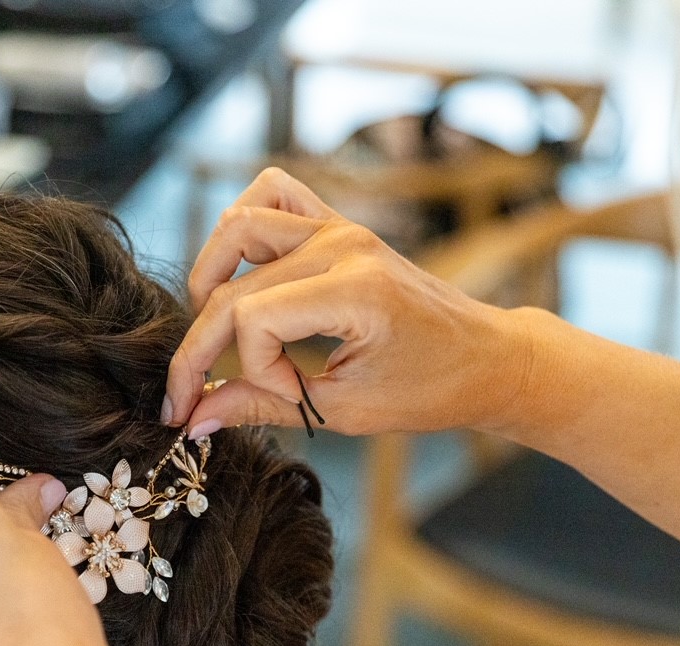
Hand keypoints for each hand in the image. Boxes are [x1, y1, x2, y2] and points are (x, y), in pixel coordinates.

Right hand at [164, 167, 534, 436]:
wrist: (486, 356)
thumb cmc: (431, 388)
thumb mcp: (345, 409)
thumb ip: (263, 407)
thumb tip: (195, 418)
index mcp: (355, 290)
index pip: (253, 320)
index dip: (248, 369)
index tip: (279, 397)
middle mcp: (343, 245)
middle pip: (233, 285)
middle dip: (204, 347)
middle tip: (192, 394)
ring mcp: (340, 226)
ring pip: (239, 225)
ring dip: (211, 277)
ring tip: (214, 329)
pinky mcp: (339, 223)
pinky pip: (273, 194)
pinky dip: (243, 227)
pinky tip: (239, 271)